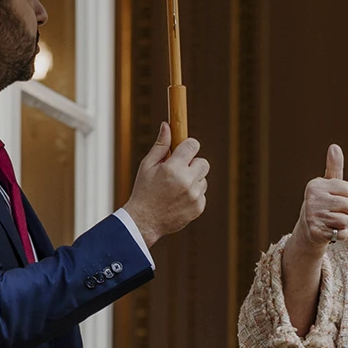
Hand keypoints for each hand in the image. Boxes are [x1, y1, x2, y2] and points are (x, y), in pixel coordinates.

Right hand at [124, 123, 208, 244]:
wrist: (144, 222)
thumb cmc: (143, 190)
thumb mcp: (147, 166)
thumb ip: (160, 145)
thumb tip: (167, 125)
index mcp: (173, 168)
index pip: (193, 145)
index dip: (188, 146)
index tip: (183, 150)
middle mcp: (186, 181)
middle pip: (203, 162)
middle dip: (192, 163)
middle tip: (179, 170)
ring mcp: (194, 196)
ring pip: (203, 178)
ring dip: (193, 180)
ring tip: (176, 187)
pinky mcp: (199, 208)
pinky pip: (202, 193)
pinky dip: (193, 194)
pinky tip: (179, 199)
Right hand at [292, 144, 347, 253]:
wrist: (307, 231)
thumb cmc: (323, 204)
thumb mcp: (327, 185)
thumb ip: (334, 167)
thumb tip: (334, 146)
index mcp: (316, 185)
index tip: (338, 199)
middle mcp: (312, 199)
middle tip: (337, 213)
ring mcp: (313, 216)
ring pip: (346, 220)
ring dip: (344, 224)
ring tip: (332, 221)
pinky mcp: (316, 232)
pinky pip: (342, 233)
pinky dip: (341, 235)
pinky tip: (331, 231)